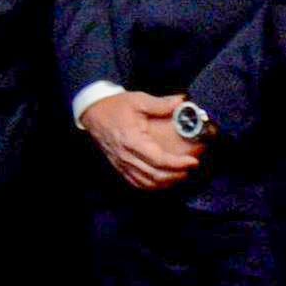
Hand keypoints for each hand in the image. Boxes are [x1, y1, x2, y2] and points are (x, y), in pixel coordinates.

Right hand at [84, 92, 201, 190]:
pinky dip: (151, 186)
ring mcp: (121, 164)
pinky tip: (162, 181)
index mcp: (132, 141)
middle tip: (190, 168)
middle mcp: (126, 156)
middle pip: (155, 175)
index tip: (193, 162)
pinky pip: (136, 182)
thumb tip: (181, 102)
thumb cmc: (115, 106)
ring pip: (146, 183)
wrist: (92, 113)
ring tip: (180, 175)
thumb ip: (160, 103)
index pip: (159, 159)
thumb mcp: (138, 100)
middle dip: (176, 175)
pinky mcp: (119, 166)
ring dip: (165, 182)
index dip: (178, 164)